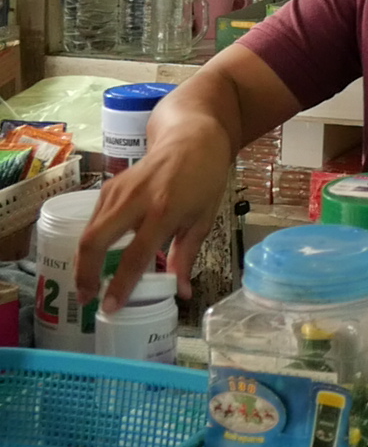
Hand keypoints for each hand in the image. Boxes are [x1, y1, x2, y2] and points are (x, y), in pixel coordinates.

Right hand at [76, 113, 233, 310]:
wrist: (191, 138)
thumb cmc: (204, 180)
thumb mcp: (203, 219)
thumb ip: (187, 257)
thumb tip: (182, 293)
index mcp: (165, 210)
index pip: (136, 255)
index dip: (121, 285)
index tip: (110, 307)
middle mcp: (136, 200)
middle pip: (95, 241)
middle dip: (84, 275)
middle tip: (88, 298)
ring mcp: (119, 190)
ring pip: (89, 231)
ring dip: (84, 261)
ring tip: (89, 284)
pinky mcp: (109, 186)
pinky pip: (94, 219)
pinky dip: (92, 242)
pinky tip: (98, 258)